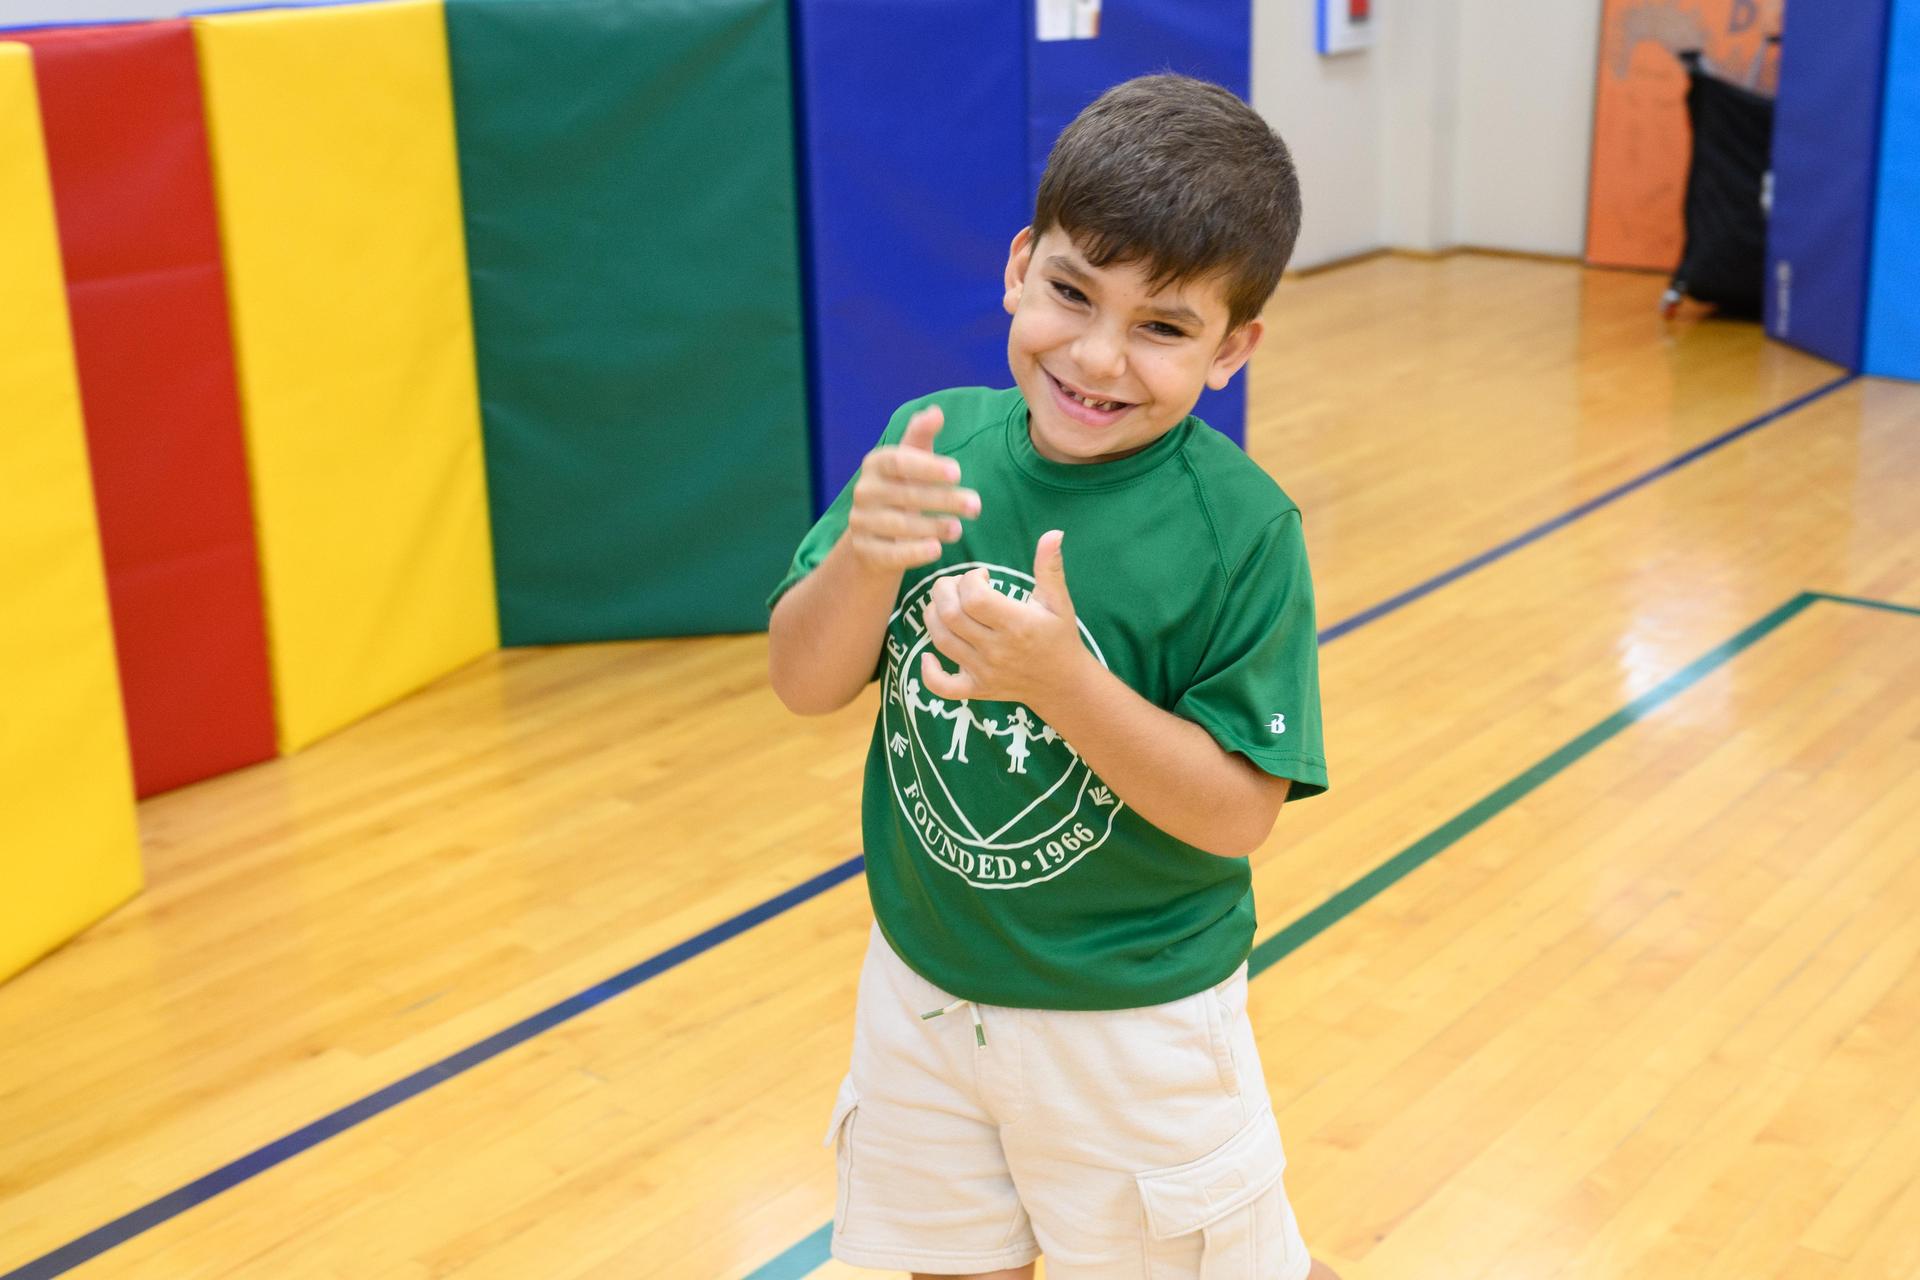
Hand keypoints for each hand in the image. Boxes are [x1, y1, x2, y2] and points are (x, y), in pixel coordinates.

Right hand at [845, 406, 981, 572]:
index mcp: (876, 464)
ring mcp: (861, 522)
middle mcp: (864, 492)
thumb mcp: (911, 462)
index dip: (928, 467)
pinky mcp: (864, 551)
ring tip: (959, 529)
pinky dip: (913, 553)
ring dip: (931, 527)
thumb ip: (921, 437)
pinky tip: (937, 550)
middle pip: (905, 495)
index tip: (958, 472)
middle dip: (943, 500)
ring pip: (898, 525)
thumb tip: (936, 412)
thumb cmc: (901, 488)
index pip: (899, 462)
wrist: (874, 534)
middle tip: (975, 505)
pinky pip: (889, 553)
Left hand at [919, 531, 1086, 710]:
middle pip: (950, 615)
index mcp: (1017, 624)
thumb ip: (1050, 568)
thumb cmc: (1059, 637)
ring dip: (933, 616)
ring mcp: (984, 671)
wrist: (1064, 684)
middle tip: (957, 585)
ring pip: (941, 640)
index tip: (982, 576)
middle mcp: (997, 649)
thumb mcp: (1059, 602)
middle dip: (944, 591)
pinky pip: (942, 686)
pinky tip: (929, 654)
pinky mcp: (976, 689)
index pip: (975, 598)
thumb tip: (1053, 533)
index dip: (970, 579)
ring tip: (947, 605)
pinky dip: (929, 672)